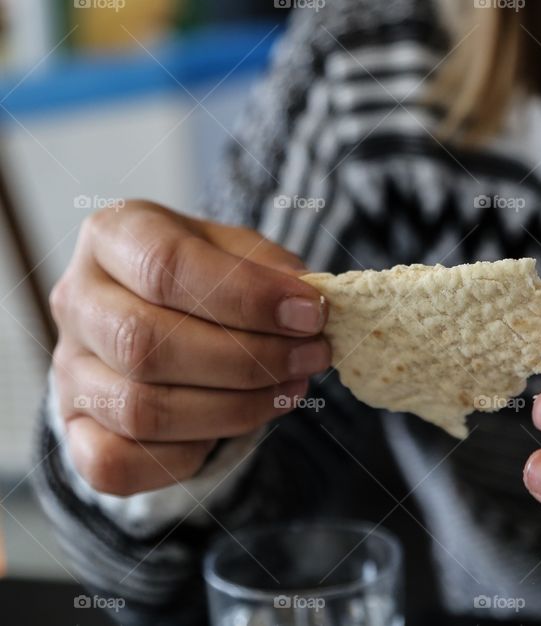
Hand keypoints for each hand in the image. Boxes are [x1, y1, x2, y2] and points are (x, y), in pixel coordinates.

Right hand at [51, 201, 329, 495]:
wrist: (160, 318)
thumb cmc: (206, 278)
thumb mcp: (239, 251)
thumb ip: (270, 268)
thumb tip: (305, 301)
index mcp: (112, 236)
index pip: (166, 265)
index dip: (247, 296)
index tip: (312, 313)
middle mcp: (77, 301)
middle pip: (146, 343)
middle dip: (248, 359)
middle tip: (311, 355)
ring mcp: (67, 372)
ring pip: (140, 410)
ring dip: (234, 408)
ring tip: (292, 387)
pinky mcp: (75, 431)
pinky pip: (117, 464)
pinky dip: (187, 456)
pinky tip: (236, 426)